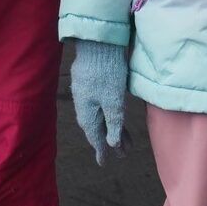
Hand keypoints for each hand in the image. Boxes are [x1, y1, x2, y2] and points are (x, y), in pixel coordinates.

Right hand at [70, 41, 127, 164]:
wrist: (98, 43)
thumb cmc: (107, 73)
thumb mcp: (114, 102)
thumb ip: (113, 123)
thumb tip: (111, 145)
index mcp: (86, 110)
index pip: (94, 136)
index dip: (101, 150)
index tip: (104, 162)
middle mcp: (82, 102)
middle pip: (95, 126)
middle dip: (109, 139)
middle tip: (121, 151)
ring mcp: (84, 90)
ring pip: (98, 114)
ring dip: (110, 126)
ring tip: (124, 136)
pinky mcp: (88, 80)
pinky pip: (97, 103)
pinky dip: (107, 112)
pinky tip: (112, 111)